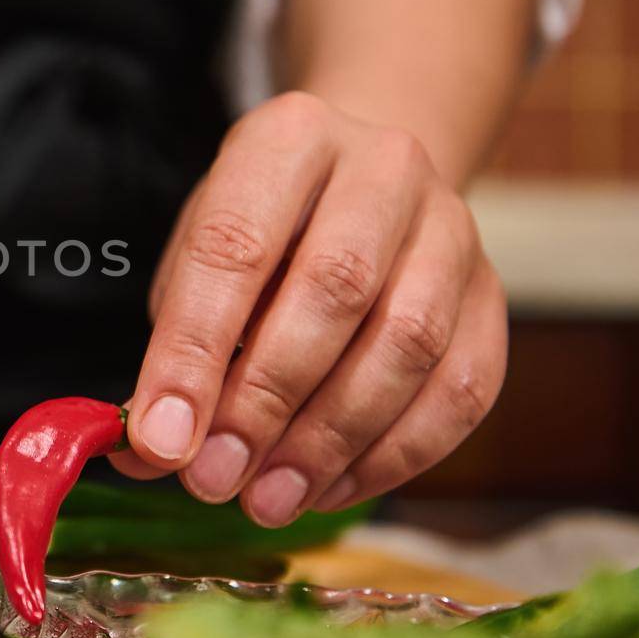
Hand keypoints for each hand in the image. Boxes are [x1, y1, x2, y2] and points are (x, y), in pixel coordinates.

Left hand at [115, 92, 507, 525]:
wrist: (363, 186)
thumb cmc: (262, 232)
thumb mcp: (196, 262)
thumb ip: (173, 348)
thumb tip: (146, 451)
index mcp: (289, 138)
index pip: (235, 246)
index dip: (194, 351)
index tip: (162, 439)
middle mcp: (383, 167)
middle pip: (336, 289)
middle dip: (266, 401)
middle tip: (215, 477)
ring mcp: (453, 228)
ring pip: (409, 344)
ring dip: (330, 440)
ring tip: (265, 499)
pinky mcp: (492, 296)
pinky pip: (462, 389)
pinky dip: (391, 456)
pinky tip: (327, 489)